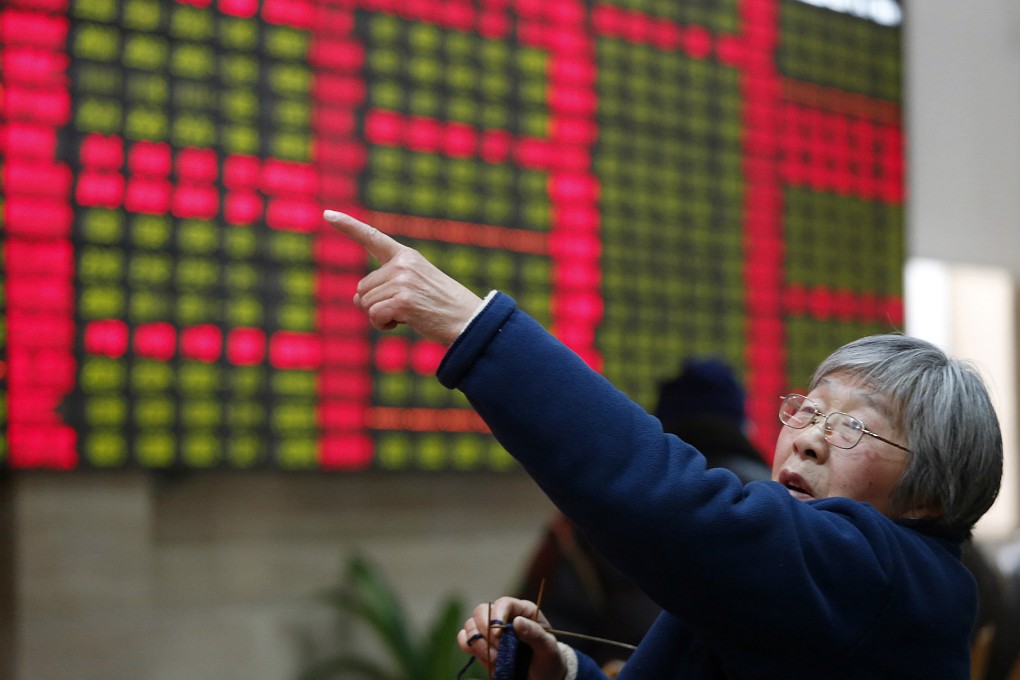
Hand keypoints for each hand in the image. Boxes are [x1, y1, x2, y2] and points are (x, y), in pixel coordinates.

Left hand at [324, 210, 483, 344]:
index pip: (373, 237)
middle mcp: (402, 264)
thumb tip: (355, 298)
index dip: (348, 226)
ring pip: (366, 304)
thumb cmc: (441, 307)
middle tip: (404, 308)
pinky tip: (403, 323)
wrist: (469, 321)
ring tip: (408, 315)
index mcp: (406, 256)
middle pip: (362, 287)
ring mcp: (402, 281)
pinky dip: (383, 325)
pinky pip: (374, 316)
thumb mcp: (413, 287)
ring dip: (380, 316)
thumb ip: (384, 286)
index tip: (327, 214)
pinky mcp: (402, 301)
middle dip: (375, 303)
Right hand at [457, 597, 566, 679]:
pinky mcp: (480, 645)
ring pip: (470, 625)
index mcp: (522, 611)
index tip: (499, 635)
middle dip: (486, 631)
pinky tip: (486, 658)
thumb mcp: (548, 649)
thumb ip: (535, 634)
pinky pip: (464, 639)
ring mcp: (490, 631)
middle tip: (499, 649)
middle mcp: (503, 617)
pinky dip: (470, 647)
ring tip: (496, 658)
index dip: (497, 616)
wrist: (541, 678)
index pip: (503, 603)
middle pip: (481, 611)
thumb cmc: (548, 660)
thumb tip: (518, 622)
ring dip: (479, 643)